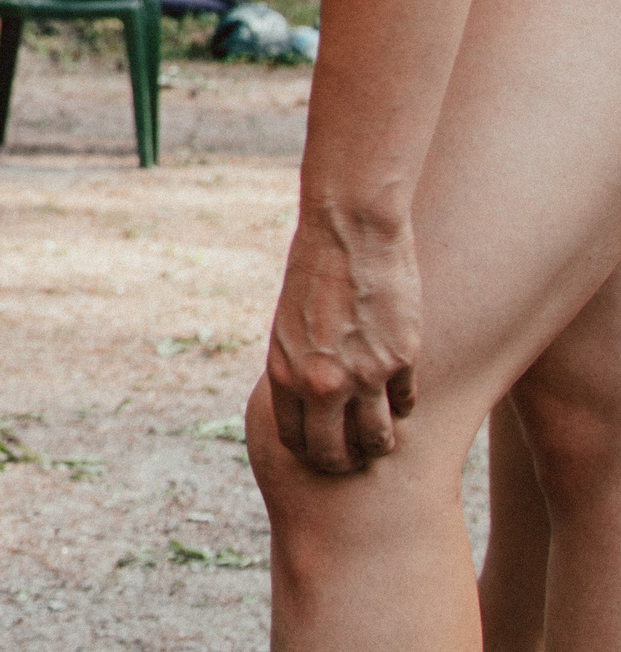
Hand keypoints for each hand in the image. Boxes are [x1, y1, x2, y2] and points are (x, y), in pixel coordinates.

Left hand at [267, 215, 420, 472]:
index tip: (325, 449)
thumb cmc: (314, 272)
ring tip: (383, 436)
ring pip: (379, 441)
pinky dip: (404, 404)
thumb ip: (299, 368)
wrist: (348, 230)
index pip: (296, 440)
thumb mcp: (289, 325)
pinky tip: (400, 392)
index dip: (312, 451)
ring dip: (381, 443)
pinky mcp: (402, 360)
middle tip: (356, 456)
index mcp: (284, 373)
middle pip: (335, 454)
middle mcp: (321, 382)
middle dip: (346, 461)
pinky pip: (407, 403)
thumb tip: (312, 409)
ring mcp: (364, 375)